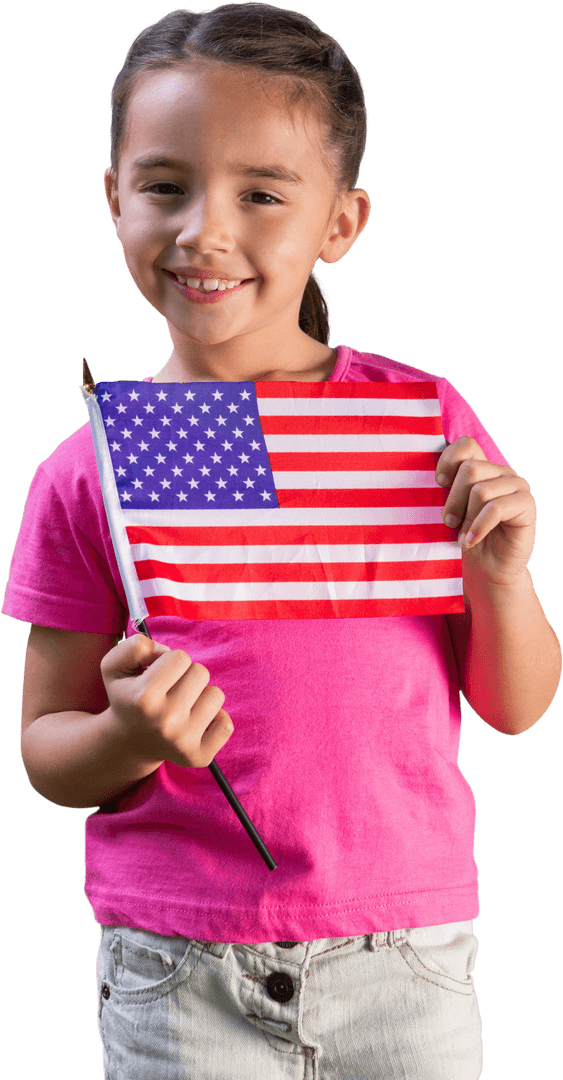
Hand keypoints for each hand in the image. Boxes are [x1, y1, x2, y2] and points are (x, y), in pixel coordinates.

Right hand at [100, 634, 233, 767]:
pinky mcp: (199, 757)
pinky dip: (214, 719)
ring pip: (216, 695)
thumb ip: (136, 646)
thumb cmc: (127, 697)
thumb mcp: (115, 666)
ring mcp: (183, 742)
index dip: (170, 662)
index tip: (158, 676)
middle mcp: (164, 722)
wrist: (128, 742)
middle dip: (186, 676)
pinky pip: (226, 723)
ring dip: (201, 695)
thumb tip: (165, 651)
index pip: (180, 657)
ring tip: (181, 707)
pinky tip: (194, 723)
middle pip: (201, 672)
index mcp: (143, 698)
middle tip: (169, 692)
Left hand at [435, 436, 536, 587]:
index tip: (439, 483)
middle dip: (453, 499)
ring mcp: (517, 486)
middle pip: (470, 469)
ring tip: (462, 537)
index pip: (467, 445)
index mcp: (483, 467)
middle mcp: (501, 472)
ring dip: (466, 518)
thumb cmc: (467, 536)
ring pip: (481, 490)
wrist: (488, 568)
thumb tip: (436, 474)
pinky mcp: (527, 504)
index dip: (448, 459)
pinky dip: (478, 526)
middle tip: (449, 522)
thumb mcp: (453, 509)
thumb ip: (448, 488)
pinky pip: (496, 508)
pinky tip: (470, 540)